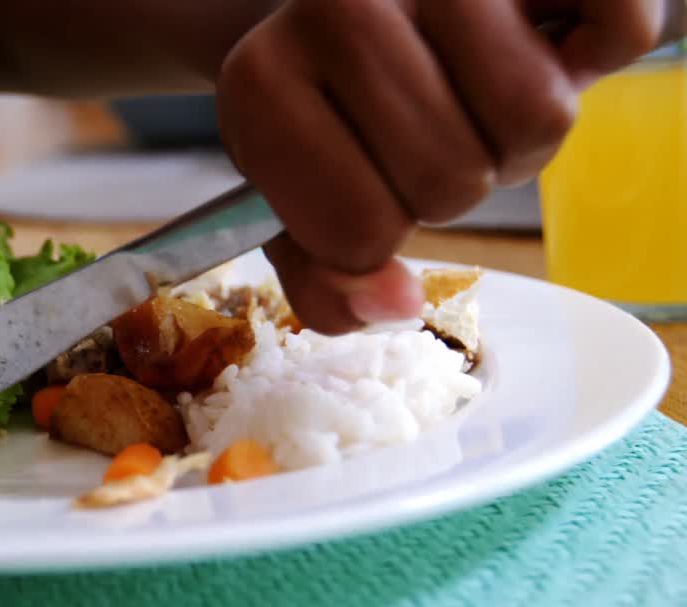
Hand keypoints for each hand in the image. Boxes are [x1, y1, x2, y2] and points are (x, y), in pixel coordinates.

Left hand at [214, 0, 669, 333]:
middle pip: (452, 180)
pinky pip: (618, 26)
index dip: (374, 243)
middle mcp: (341, 7)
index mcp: (260, 84)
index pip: (357, 231)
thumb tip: (396, 305)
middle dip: (448, 190)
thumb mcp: (294, 201)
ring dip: (516, 140)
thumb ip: (326, 279)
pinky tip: (544, 47)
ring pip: (535, 119)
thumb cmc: (328, 114)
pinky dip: (597, 53)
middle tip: (425, 140)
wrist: (348, 13)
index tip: (364, 192)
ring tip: (472, 99)